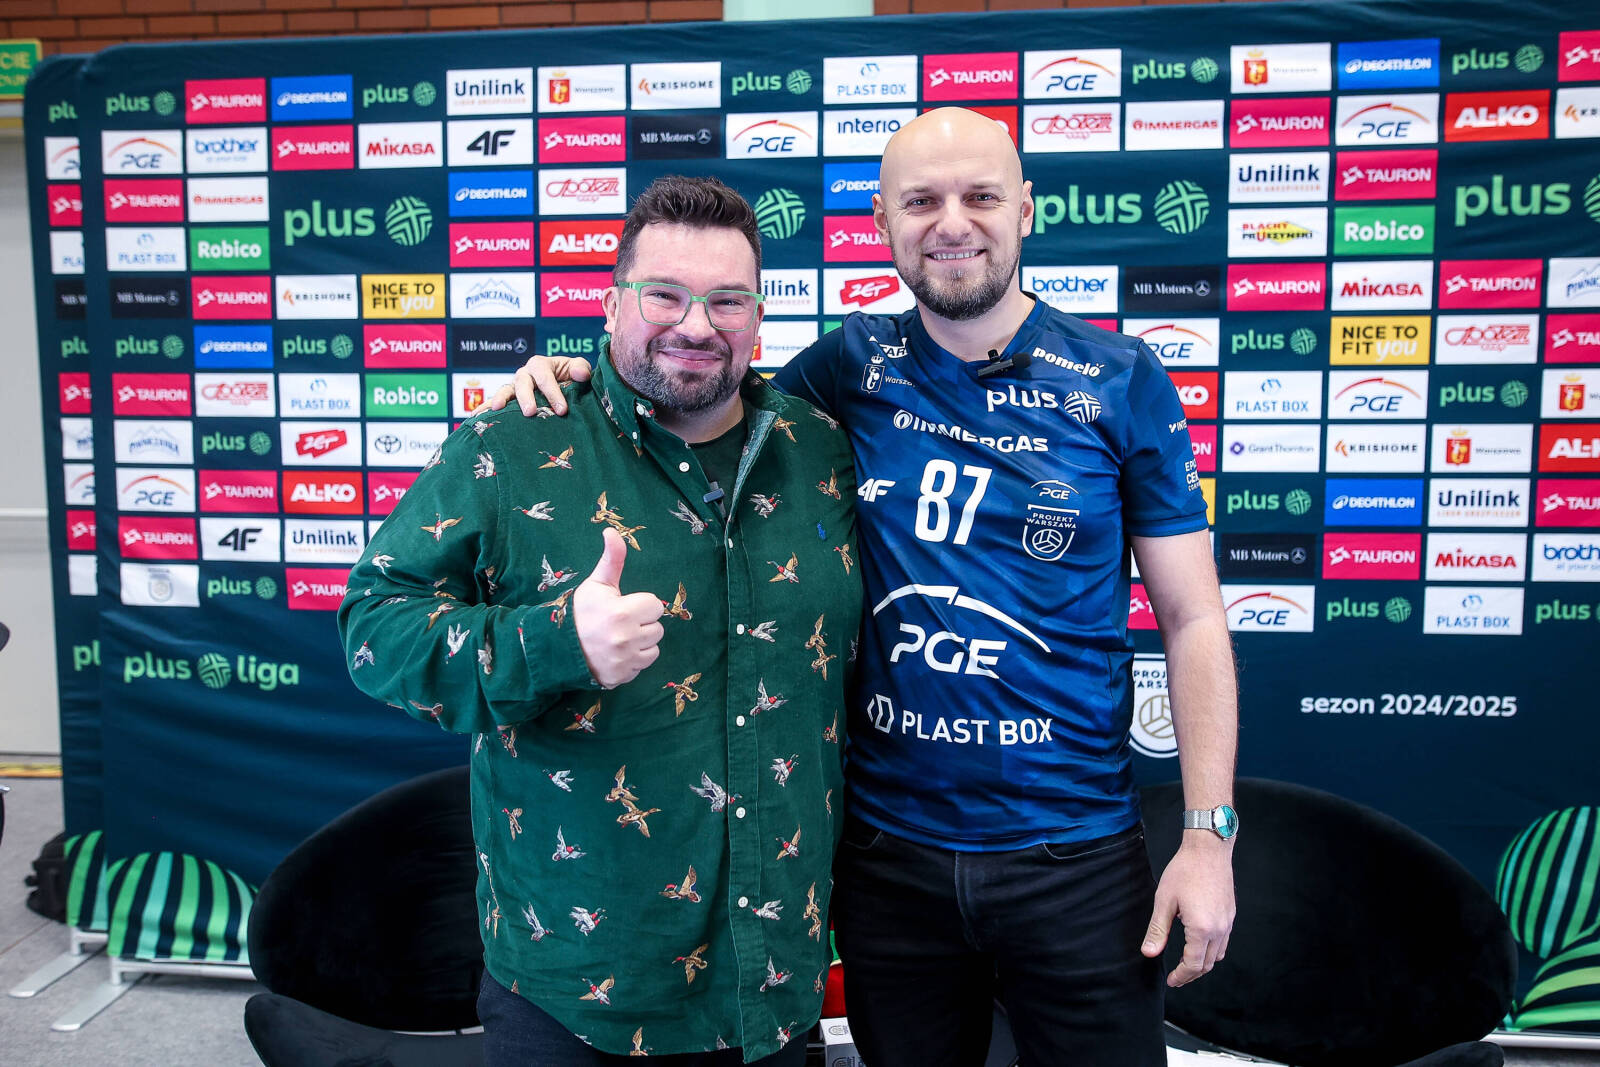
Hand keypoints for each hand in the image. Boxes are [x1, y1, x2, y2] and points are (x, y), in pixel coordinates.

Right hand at [473, 355, 592, 416]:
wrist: (564, 385)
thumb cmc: (570, 376)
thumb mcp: (578, 368)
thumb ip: (580, 368)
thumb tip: (581, 374)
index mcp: (540, 365)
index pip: (545, 377)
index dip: (553, 393)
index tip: (562, 410)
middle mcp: (525, 374)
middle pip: (522, 383)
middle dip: (526, 397)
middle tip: (530, 412)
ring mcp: (514, 387)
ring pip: (505, 391)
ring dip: (500, 399)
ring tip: (496, 410)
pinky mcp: (509, 399)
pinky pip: (494, 403)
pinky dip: (484, 408)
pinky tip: (475, 417)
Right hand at [572, 527, 663, 688]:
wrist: (557, 648)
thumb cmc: (580, 612)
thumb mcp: (596, 583)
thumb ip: (611, 559)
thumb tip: (612, 530)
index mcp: (621, 613)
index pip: (655, 605)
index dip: (641, 604)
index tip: (624, 606)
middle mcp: (625, 639)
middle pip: (658, 628)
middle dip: (642, 623)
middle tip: (621, 622)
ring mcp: (624, 661)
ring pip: (654, 647)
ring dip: (641, 642)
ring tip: (620, 637)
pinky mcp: (622, 677)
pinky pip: (643, 666)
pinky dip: (634, 660)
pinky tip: (618, 653)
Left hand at [1141, 838, 1235, 986]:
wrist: (1208, 849)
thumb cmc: (1184, 870)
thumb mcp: (1164, 901)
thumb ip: (1158, 930)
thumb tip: (1149, 953)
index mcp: (1202, 929)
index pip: (1193, 964)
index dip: (1181, 976)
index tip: (1172, 981)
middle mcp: (1219, 929)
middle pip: (1207, 964)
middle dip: (1191, 974)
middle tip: (1177, 978)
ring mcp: (1228, 922)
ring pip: (1218, 955)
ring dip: (1203, 964)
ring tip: (1186, 965)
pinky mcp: (1230, 914)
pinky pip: (1223, 942)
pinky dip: (1211, 951)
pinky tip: (1199, 945)